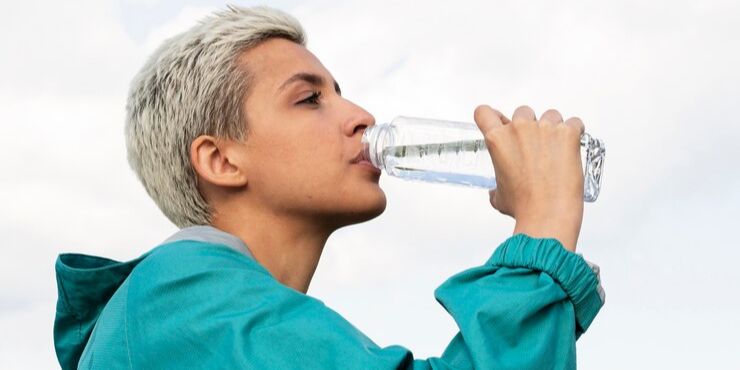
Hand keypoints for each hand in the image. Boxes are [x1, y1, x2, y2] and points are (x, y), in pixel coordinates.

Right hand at [473, 105, 584, 251]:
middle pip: (522, 112)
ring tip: (557, 151)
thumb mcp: (499, 197)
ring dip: (554, 128)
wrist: (548, 214)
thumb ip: (496, 187)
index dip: (491, 116)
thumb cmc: (524, 207)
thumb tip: (496, 192)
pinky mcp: (568, 133)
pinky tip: (573, 148)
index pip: (484, 113)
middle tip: (536, 147)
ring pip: (550, 115)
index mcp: (498, 140)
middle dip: (529, 126)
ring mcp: (544, 128)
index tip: (499, 121)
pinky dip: (576, 133)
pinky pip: (575, 123)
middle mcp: (519, 129)